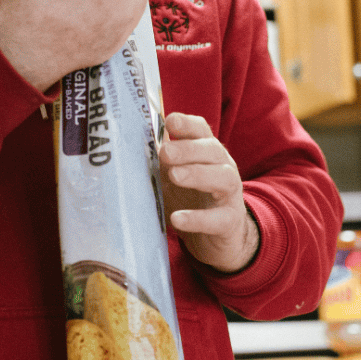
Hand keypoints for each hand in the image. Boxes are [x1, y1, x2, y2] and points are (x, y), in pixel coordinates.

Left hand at [159, 112, 259, 272]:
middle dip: (189, 149)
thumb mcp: (171, 176)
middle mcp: (223, 167)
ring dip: (198, 174)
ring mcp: (229, 194)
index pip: (201, 131)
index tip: (169, 121)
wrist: (213, 239)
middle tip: (165, 152)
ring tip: (175, 176)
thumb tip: (130, 144)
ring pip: (223, 177)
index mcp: (207, 152)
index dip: (187, 124)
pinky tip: (178, 218)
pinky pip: (218, 218)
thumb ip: (158, 161)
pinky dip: (198, 218)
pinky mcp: (229, 221)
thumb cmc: (189, 199)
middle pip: (213, 150)